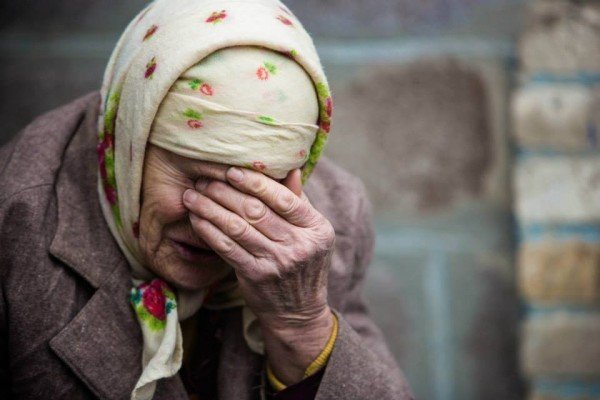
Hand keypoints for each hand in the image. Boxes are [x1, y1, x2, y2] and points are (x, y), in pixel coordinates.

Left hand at [182, 167, 335, 383]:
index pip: (284, 199)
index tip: (232, 171)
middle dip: (225, 192)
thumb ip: (299, 202)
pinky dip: (209, 231)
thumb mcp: (312, 233)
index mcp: (317, 228)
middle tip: (203, 179)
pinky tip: (197, 219)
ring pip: (238, 228)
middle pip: (256, 211)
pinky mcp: (256, 276)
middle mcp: (299, 245)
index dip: (255, 182)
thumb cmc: (302, 263)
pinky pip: (227, 248)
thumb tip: (291, 168)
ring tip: (193, 195)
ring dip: (210, 208)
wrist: (298, 311)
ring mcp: (277, 262)